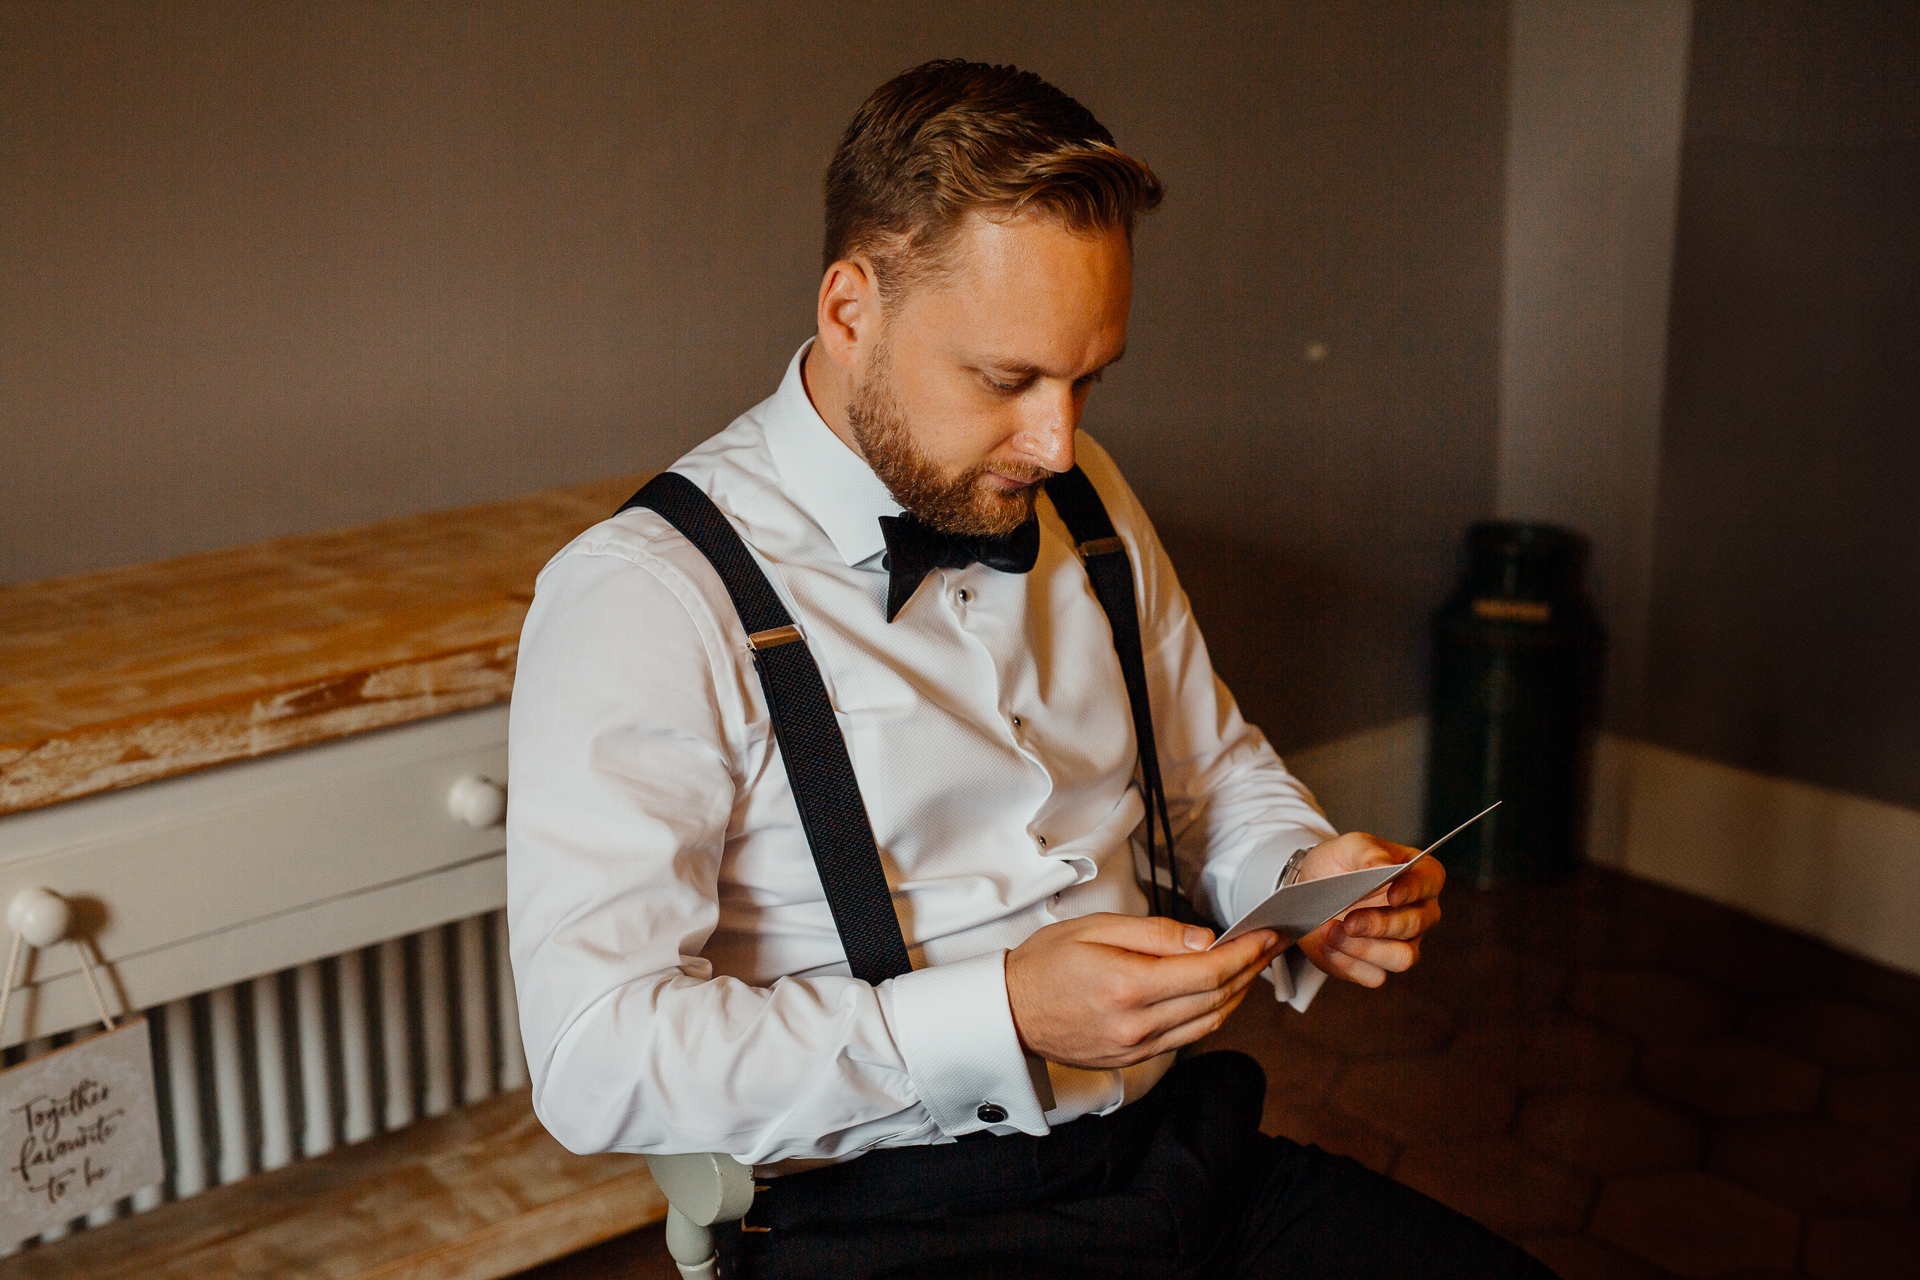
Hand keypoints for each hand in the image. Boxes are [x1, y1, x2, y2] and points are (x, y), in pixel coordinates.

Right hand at [1004, 913, 1283, 1069]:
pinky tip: (1221, 992)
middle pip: (1216, 999)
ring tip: (1254, 965)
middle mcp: (1138, 1024)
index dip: (1246, 952)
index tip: (1268, 933)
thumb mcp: (1094, 928)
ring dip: (1239, 993)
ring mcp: (1138, 1047)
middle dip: (1251, 968)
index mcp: (1128, 986)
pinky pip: (1189, 1037)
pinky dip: (1214, 1013)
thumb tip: (1204, 939)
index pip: (1207, 972)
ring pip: (1210, 1023)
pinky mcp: (1136, 1058)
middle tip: (1271, 943)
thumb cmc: (1046, 962)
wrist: (1009, 1012)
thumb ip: (1153, 933)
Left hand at [1293, 833, 1443, 987]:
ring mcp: (1402, 943)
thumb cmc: (1338, 865)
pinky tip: (1329, 946)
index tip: (1392, 895)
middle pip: (1415, 925)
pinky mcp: (1377, 966)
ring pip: (1403, 958)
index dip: (1413, 890)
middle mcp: (1419, 914)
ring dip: (1365, 949)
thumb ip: (1368, 852)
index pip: (1430, 882)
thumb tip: (1384, 865)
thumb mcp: (1348, 847)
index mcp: (1419, 876)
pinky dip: (1348, 963)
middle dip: (1380, 924)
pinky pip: (1374, 976)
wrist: (1308, 892)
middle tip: (1349, 920)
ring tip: (1333, 933)